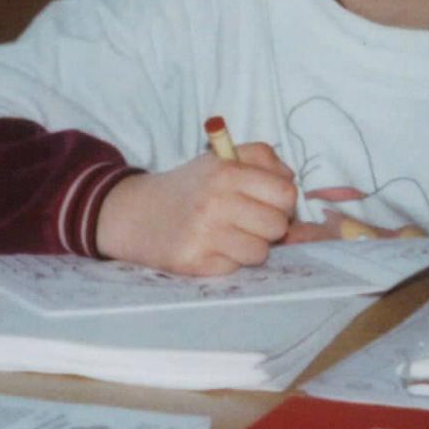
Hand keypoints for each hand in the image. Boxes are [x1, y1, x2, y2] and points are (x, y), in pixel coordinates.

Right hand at [92, 140, 296, 273]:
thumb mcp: (222, 159)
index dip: (281, 201)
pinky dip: (227, 261)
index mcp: (226, 171)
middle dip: (267, 226)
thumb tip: (292, 184)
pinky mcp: (194, 261)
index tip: (266, 202)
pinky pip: (235, 268)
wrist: (137, 213)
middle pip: (277, 226)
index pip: (285, 194)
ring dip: (249, 247)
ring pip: (260, 252)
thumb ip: (262, 160)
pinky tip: (210, 247)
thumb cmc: (190, 187)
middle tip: (247, 221)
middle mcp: (215, 201)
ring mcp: (204, 234)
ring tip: (228, 236)